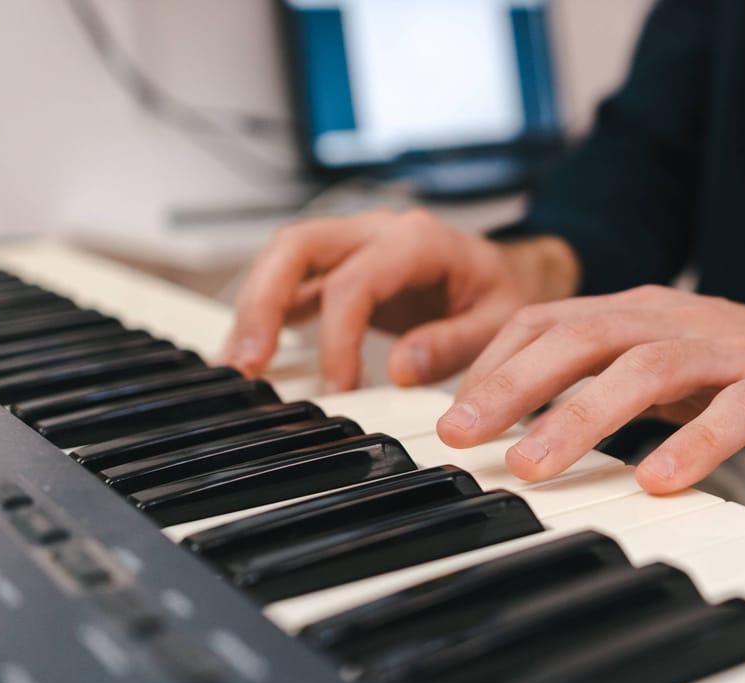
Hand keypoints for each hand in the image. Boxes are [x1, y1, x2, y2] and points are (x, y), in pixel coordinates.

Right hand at [222, 208, 579, 390]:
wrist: (506, 272)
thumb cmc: (502, 292)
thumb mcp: (499, 321)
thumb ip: (453, 343)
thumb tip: (399, 369)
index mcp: (418, 240)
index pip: (356, 280)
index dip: (338, 336)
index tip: (337, 388)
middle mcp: (376, 231)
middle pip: (297, 246)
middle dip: (263, 302)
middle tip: (248, 364)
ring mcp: (353, 243)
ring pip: (283, 257)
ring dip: (254, 307)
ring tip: (238, 366)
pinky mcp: (340, 266)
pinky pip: (291, 279)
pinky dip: (266, 313)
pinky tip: (252, 354)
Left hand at [436, 285, 744, 493]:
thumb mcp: (665, 368)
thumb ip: (602, 383)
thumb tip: (521, 420)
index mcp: (639, 313)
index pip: (547, 321)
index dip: (491, 362)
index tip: (446, 413)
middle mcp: (674, 320)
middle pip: (580, 336)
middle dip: (512, 385)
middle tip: (459, 435)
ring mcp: (728, 350)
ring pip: (644, 369)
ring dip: (581, 416)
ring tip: (533, 467)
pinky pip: (732, 412)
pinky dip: (692, 446)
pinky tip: (658, 485)